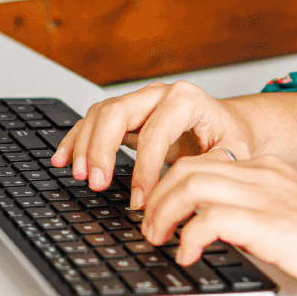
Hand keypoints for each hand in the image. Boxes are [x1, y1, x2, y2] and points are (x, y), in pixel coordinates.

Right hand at [50, 81, 256, 208]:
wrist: (230, 124)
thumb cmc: (232, 137)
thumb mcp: (234, 152)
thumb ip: (210, 166)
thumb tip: (186, 187)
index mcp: (186, 99)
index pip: (155, 133)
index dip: (145, 169)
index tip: (141, 201)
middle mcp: (158, 94)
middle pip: (118, 113)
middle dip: (102, 150)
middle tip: (96, 184)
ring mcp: (140, 102)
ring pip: (101, 115)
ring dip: (85, 145)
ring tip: (79, 176)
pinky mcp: (127, 115)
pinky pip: (94, 122)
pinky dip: (76, 140)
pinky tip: (62, 159)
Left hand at [139, 151, 296, 295]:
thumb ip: (264, 218)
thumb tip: (223, 234)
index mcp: (270, 173)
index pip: (204, 161)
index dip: (172, 185)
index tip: (160, 212)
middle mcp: (264, 177)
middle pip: (188, 166)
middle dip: (157, 196)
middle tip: (149, 229)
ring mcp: (267, 197)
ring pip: (189, 183)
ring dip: (163, 213)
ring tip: (159, 239)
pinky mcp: (270, 224)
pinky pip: (209, 218)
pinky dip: (188, 236)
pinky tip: (189, 255)